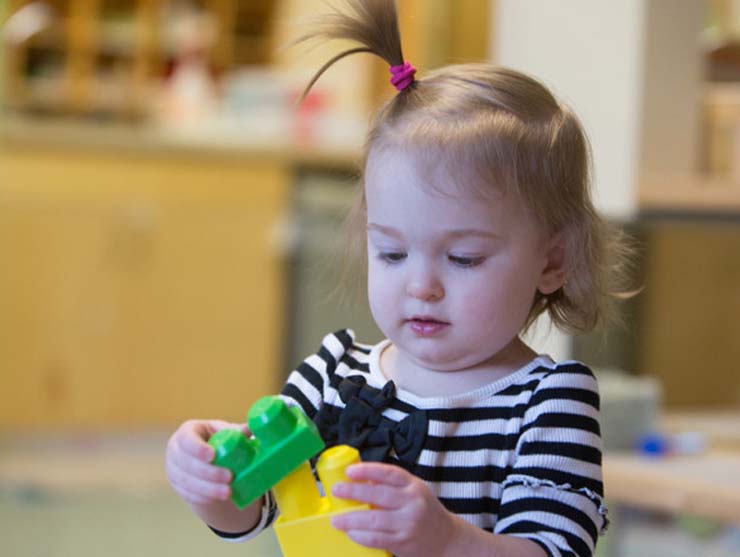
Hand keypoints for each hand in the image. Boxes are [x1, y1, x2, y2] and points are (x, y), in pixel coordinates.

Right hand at [165, 419, 247, 506]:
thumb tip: (252, 428)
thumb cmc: (217, 439)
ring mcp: (174, 469)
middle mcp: (176, 450)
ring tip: (228, 492)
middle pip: (187, 463)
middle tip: (230, 477)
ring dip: (208, 489)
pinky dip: (203, 496)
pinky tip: (216, 498)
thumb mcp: (225, 432)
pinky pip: (188, 494)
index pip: (187, 439)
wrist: (206, 457)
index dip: (198, 448)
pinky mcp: (178, 486)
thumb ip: (238, 431)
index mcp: (188, 432)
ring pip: (187, 482)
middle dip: (209, 472)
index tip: (213, 456)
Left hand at [330, 462, 457, 556]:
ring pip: (375, 519)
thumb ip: (392, 486)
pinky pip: (377, 539)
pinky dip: (361, 536)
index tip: (349, 471)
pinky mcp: (403, 542)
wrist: (447, 539)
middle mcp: (413, 502)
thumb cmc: (425, 511)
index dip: (368, 470)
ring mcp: (408, 523)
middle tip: (336, 490)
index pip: (389, 473)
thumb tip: (360, 479)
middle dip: (354, 492)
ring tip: (336, 519)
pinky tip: (350, 533)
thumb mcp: (414, 491)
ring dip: (351, 519)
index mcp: (413, 485)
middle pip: (379, 494)